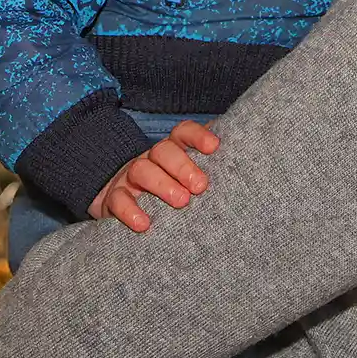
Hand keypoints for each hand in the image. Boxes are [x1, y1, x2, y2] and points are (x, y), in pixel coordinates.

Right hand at [88, 120, 220, 232]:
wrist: (123, 207)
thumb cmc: (170, 193)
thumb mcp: (188, 180)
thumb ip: (210, 170)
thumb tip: (242, 158)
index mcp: (171, 152)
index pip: (182, 133)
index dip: (197, 136)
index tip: (214, 147)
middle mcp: (151, 160)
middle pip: (163, 150)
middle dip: (183, 166)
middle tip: (201, 186)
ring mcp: (130, 177)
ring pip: (142, 170)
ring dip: (162, 185)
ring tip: (181, 202)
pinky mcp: (113, 198)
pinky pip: (118, 199)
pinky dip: (130, 210)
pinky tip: (144, 224)